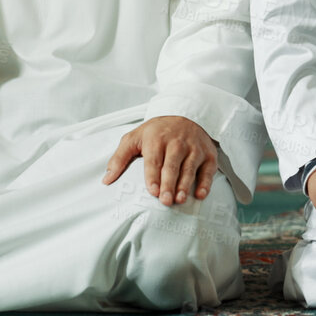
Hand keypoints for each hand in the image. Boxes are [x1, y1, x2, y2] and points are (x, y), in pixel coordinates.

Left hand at [103, 115, 217, 205]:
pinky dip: (206, 183)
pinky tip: (200, 195)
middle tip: (165, 201)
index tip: (152, 191)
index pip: (154, 160)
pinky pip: (208, 170)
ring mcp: (194, 148)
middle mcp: (177, 143)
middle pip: (172, 165)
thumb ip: (119, 158)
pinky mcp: (208, 154)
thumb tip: (106, 180)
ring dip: (185, 184)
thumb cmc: (156, 132)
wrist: (185, 115)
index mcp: (156, 139)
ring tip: (180, 199)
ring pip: (190, 168)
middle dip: (169, 183)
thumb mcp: (134, 138)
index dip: (153, 176)